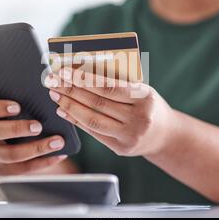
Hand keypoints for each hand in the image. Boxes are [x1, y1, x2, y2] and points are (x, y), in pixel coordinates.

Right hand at [0, 99, 67, 174]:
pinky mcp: (4, 170)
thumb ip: (27, 100)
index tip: (17, 107)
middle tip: (38, 126)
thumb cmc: (23, 116)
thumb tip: (47, 90)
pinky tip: (60, 154)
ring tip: (57, 142)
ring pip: (10, 154)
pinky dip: (44, 162)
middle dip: (16, 129)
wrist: (23, 143)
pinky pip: (24, 168)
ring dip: (36, 148)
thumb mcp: (22, 108)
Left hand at [45, 68, 177, 156]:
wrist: (166, 135)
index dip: (84, 79)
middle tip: (52, 80)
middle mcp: (139, 118)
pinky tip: (64, 110)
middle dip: (71, 90)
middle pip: (98, 103)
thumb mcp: (141, 89)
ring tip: (54, 94)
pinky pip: (94, 132)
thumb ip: (117, 82)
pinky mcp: (122, 148)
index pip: (109, 86)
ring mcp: (130, 136)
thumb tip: (81, 71)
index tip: (64, 71)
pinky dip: (77, 120)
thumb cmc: (148, 105)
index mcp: (145, 97)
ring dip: (70, 106)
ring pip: (93, 119)